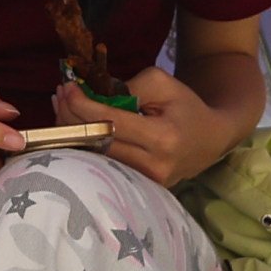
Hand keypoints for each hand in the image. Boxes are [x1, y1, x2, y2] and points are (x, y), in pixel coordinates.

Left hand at [58, 67, 231, 187]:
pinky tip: (75, 123)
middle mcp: (154, 166)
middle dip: (71, 115)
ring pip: (96, 156)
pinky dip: (86, 142)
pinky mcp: (140, 187)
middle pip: (98, 142)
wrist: (211, 139)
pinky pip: (104, 163)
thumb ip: (128, 87)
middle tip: (60, 93)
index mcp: (162, 138)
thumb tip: (91, 95)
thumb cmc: (185, 106)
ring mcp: (147, 182)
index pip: (110, 123)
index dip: (82, 105)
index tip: (68, 87)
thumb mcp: (162, 83)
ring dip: (73, 129)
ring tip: (61, 104)